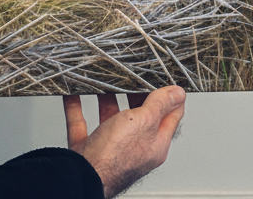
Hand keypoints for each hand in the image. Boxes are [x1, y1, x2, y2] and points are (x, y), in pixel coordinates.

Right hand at [64, 88, 184, 197]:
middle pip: (138, 115)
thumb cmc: (115, 156)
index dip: (170, 97)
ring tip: (104, 80)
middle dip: (134, 93)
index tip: (165, 79)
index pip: (170, 116)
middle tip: (132, 75)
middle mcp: (133, 147)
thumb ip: (160, 105)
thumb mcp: (144, 121)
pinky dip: (77, 107)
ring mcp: (109, 148)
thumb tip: (178, 93)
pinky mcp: (87, 148)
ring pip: (110, 117)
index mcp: (155, 143)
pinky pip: (82, 123)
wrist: (81, 177)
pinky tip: (74, 92)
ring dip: (106, 98)